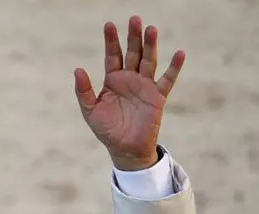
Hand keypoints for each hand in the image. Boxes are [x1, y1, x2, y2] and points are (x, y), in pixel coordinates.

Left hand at [74, 15, 185, 170]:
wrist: (125, 150)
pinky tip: (180, 53)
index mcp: (113, 80)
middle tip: (134, 19)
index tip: (109, 25)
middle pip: (133, 53)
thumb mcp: (90, 111)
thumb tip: (78, 69)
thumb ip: (84, 91)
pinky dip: (174, 67)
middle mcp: (130, 79)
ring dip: (150, 45)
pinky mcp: (157, 97)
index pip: (113, 55)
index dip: (111, 41)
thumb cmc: (107, 131)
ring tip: (151, 29)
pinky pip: (167, 80)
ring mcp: (145, 87)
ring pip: (149, 61)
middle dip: (133, 37)